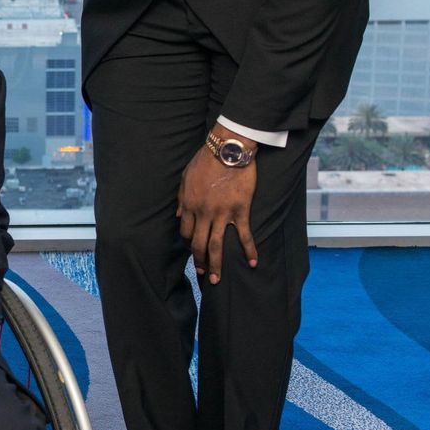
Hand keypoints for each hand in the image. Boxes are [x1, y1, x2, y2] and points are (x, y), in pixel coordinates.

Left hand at [177, 147, 257, 284]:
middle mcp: (203, 213)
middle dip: (199, 261)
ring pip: (216, 245)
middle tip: (203, 274)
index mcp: (189, 205)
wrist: (228, 150)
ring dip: (216, 264)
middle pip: (198, 244)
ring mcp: (221, 213)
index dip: (187, 244)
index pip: (184, 232)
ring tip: (217, 279)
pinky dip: (248, 250)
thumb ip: (181, 197)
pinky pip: (243, 235)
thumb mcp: (185, 178)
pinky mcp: (239, 210)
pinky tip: (252, 263)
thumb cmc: (205, 161)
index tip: (192, 250)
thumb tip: (178, 214)